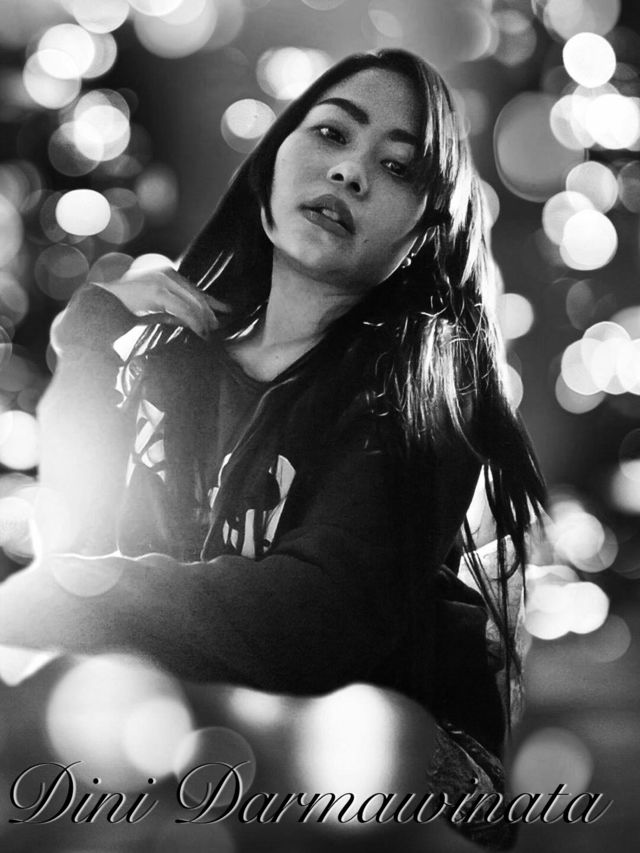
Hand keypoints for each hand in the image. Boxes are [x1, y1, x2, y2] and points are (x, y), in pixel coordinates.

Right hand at [96, 266, 230, 338]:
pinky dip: (194, 322)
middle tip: (217, 328)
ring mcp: (162, 281)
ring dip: (203, 320)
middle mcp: (167, 274)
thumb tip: (193, 322)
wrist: (102, 303)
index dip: (212, 301)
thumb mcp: (156, 308)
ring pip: (193, 303)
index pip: (195, 289)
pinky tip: (200, 332)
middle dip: (210, 313)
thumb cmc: (126, 308)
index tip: (227, 311)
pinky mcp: (158, 291)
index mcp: (167, 274)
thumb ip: (173, 311)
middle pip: (197, 296)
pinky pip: (184, 309)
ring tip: (209, 334)